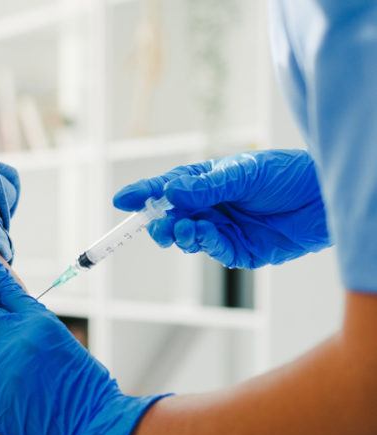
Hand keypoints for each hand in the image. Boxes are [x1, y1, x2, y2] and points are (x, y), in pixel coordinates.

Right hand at [113, 150, 331, 268]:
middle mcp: (209, 206)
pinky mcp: (237, 250)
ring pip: (187, 237)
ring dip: (180, 234)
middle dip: (159, 222)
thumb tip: (170, 192)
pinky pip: (212, 250)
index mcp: (206, 181)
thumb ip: (205, 187)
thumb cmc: (286, 175)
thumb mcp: (242, 173)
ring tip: (183, 228)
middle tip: (155, 225)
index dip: (143, 194)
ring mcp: (221, 229)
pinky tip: (205, 232)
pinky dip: (204, 242)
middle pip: (171, 217)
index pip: (166, 188)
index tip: (121, 201)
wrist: (324, 199)